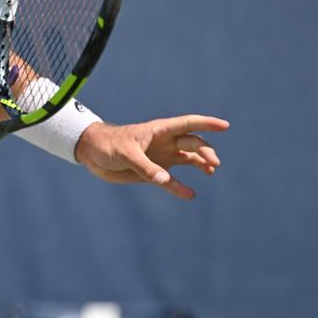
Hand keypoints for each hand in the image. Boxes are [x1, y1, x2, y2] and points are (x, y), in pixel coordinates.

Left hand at [74, 114, 229, 198]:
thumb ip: (146, 167)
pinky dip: (180, 186)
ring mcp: (161, 156)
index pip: (188, 124)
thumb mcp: (125, 154)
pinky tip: (189, 194)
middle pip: (192, 142)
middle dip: (206, 150)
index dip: (206, 123)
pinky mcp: (154, 171)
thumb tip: (166, 180)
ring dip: (201, 163)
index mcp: (159, 130)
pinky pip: (172, 180)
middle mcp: (164, 142)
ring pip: (188, 158)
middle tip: (213, 164)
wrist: (92, 154)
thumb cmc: (108, 145)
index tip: (225, 126)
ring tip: (210, 171)